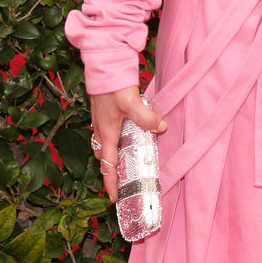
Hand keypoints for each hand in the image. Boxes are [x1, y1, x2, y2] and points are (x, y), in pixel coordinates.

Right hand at [89, 86, 165, 202]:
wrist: (103, 64)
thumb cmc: (112, 85)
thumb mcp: (131, 103)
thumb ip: (146, 118)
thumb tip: (160, 128)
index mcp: (106, 132)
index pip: (108, 164)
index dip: (110, 182)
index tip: (114, 197)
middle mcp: (101, 129)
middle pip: (104, 157)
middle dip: (110, 171)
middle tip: (120, 182)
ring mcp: (101, 120)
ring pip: (104, 145)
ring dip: (111, 156)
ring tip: (123, 162)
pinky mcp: (104, 111)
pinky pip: (107, 133)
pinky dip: (114, 141)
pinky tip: (126, 135)